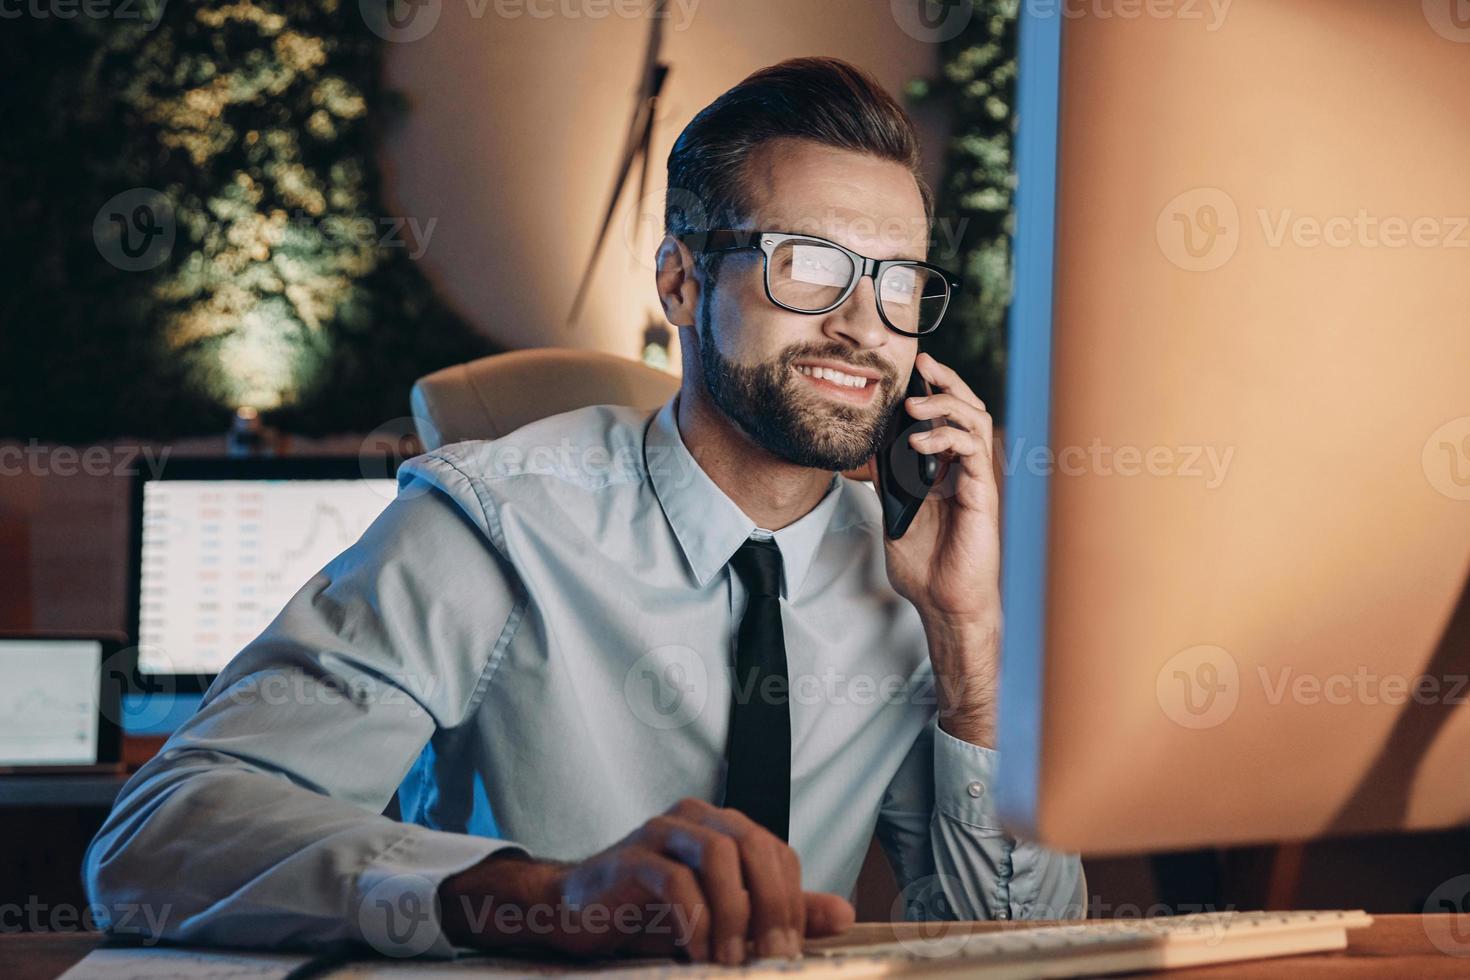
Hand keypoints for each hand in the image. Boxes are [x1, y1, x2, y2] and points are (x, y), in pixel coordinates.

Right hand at [438, 797, 854, 964]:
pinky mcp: (631, 858)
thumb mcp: (722, 915)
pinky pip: (676, 880)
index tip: (789, 953)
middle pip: (755, 847)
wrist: (573, 914)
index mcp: (722, 827)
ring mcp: (661, 833)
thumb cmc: (649, 912)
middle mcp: (696, 819)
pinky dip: (696, 919)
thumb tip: (843, 914)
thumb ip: (778, 911)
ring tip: (732, 960)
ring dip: (736, 914)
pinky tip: (696, 952)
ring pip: (721, 855)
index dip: (794, 903)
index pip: (779, 854)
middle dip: (773, 907)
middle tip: (773, 959)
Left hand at [868, 352, 1001, 742]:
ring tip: (914, 404)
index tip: (913, 371)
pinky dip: (947, 438)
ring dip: (945, 405)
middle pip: (966, 409)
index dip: (934, 390)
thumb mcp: (893, 514)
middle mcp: (964, 471)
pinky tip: (921, 442)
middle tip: (923, 364)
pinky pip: (972, 453)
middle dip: (947, 381)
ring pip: (974, 422)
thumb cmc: (925, 567)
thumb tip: (869, 452)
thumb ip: (887, 483)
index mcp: (946, 472)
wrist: (942, 604)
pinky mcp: (981, 496)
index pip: (945, 418)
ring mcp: (975, 481)